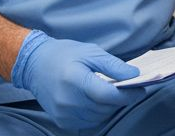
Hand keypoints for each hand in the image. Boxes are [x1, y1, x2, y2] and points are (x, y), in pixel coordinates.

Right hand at [10, 30, 144, 128]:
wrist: (34, 65)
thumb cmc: (63, 55)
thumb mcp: (90, 52)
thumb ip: (113, 65)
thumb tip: (134, 75)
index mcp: (75, 80)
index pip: (108, 95)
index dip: (128, 94)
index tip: (140, 89)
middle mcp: (68, 100)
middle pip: (105, 107)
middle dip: (120, 99)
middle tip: (127, 88)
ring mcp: (64, 113)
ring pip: (99, 117)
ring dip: (109, 107)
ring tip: (110, 93)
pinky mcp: (62, 121)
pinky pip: (88, 123)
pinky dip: (97, 114)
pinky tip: (96, 101)